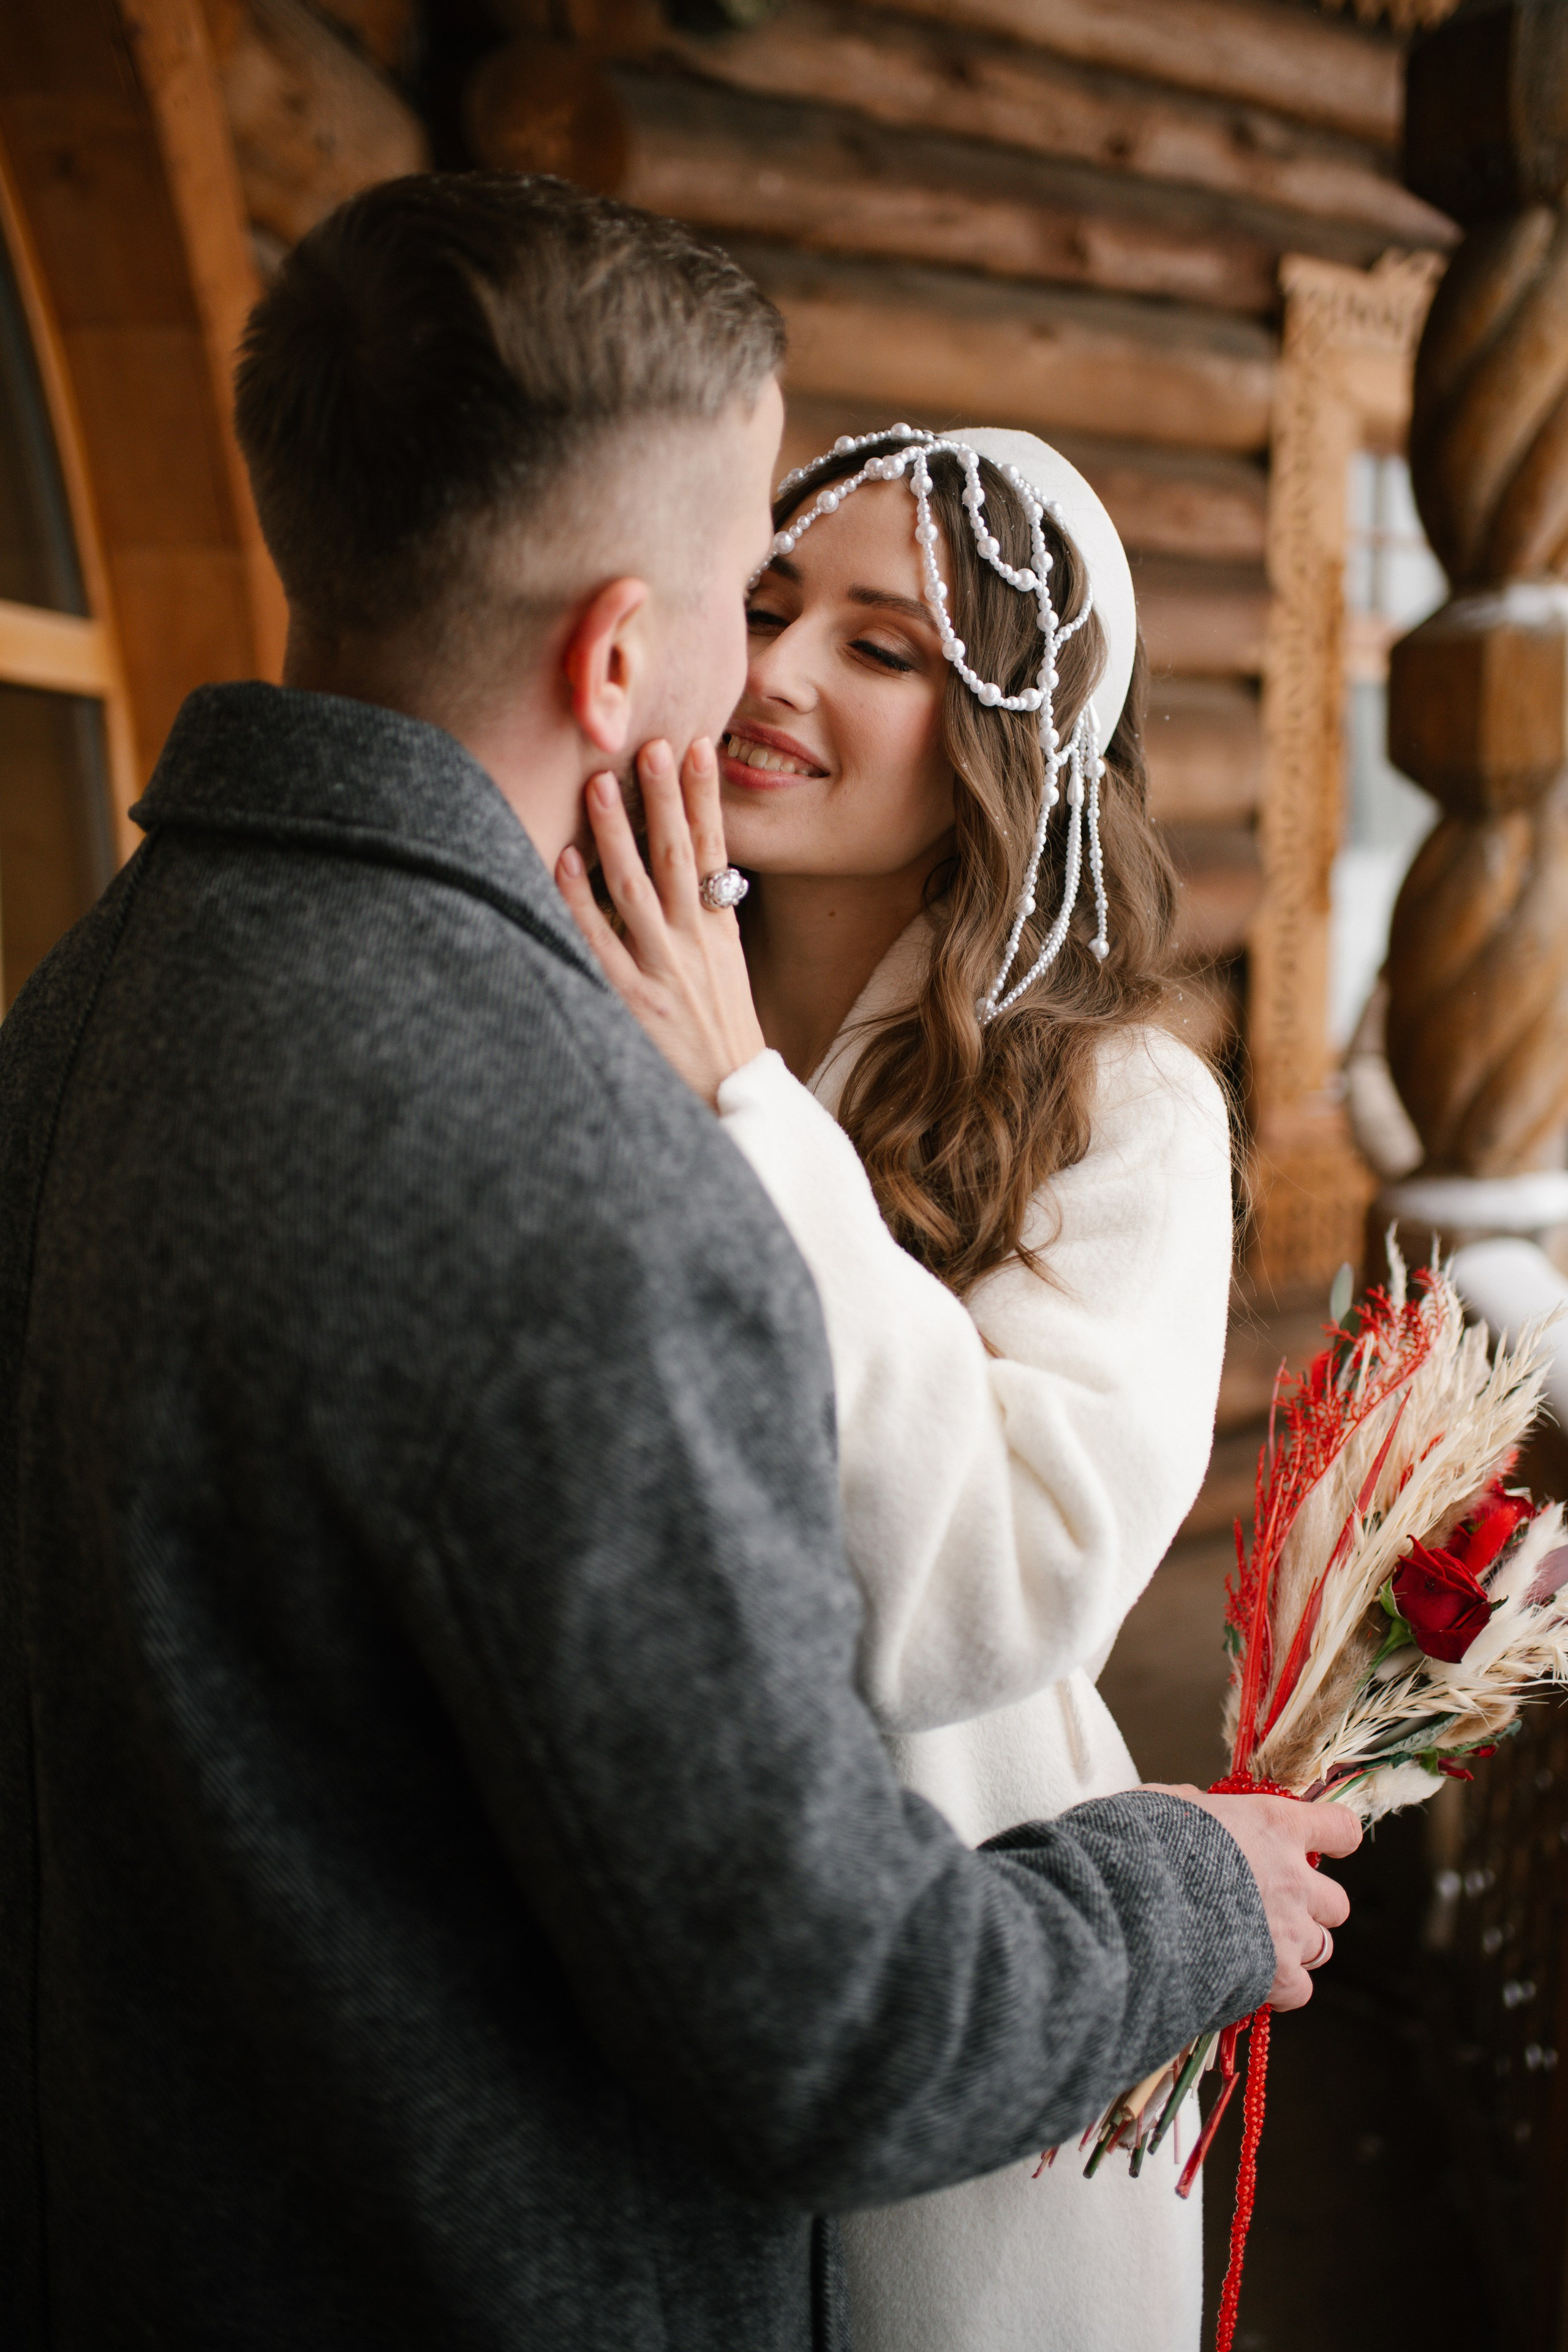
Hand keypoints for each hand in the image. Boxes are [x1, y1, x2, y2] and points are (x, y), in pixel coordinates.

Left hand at [556, 738, 764, 1107]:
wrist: (730, 1101)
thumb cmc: (719, 1036)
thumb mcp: (726, 971)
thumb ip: (704, 921)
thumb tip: (688, 867)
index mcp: (720, 933)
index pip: (713, 850)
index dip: (704, 797)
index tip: (697, 747)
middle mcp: (694, 944)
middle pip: (677, 855)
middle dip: (663, 797)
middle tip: (650, 744)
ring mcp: (662, 971)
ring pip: (636, 888)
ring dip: (617, 832)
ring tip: (598, 783)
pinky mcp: (631, 1002)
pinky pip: (598, 941)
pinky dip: (580, 899)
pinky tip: (565, 860)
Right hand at [1144, 1784, 1359, 2012]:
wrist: (1139, 1902)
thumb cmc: (1149, 1843)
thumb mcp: (1172, 1805)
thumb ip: (1199, 1807)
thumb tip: (1198, 1808)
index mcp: (1275, 1826)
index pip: (1340, 1827)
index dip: (1336, 1838)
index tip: (1328, 1843)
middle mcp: (1294, 1879)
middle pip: (1336, 1902)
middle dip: (1310, 1907)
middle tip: (1274, 1906)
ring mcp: (1289, 1930)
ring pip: (1322, 1947)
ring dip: (1295, 1947)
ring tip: (1257, 1947)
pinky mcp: (1276, 1975)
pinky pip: (1300, 1990)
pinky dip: (1280, 1989)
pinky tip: (1250, 1982)